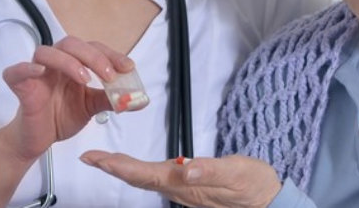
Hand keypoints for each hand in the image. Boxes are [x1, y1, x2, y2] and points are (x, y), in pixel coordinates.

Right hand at [0, 36, 135, 161]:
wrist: (38, 139)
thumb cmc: (60, 117)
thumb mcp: (91, 107)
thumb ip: (112, 99)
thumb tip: (139, 100)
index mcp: (72, 64)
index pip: (92, 49)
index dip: (111, 55)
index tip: (129, 67)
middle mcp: (55, 64)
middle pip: (71, 45)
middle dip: (94, 57)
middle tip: (109, 75)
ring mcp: (36, 73)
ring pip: (47, 52)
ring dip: (68, 62)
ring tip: (85, 79)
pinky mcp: (20, 86)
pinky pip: (16, 72)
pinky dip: (26, 68)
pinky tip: (39, 71)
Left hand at [79, 152, 282, 207]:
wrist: (268, 201)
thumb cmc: (254, 185)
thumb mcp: (236, 173)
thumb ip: (211, 170)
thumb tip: (187, 168)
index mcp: (186, 184)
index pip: (145, 174)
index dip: (119, 166)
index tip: (97, 159)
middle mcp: (180, 189)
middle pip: (140, 179)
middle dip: (113, 167)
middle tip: (90, 158)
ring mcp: (184, 191)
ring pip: (146, 180)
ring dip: (124, 169)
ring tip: (105, 160)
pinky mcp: (190, 188)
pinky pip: (158, 179)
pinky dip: (140, 171)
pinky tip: (136, 167)